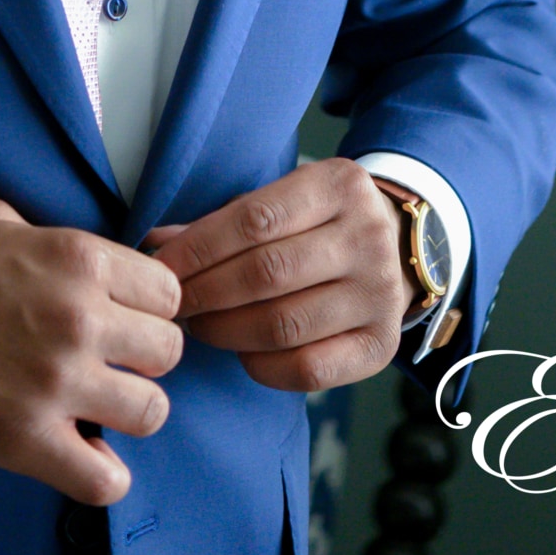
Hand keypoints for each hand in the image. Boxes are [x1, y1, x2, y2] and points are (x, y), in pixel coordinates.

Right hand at [0, 198, 182, 504]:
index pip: (168, 293)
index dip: (149, 311)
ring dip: (128, 415)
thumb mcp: (2, 222)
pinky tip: (81, 458)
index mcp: (77, 258)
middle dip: (143, 361)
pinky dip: (104, 477)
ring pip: (152, 411)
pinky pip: (104, 480)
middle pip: (169, 352)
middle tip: (109, 368)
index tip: (126, 324)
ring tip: (95, 411)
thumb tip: (91, 269)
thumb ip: (57, 243)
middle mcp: (78, 316)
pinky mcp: (24, 440)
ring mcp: (54, 380)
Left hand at [144, 159, 415, 392]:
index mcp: (340, 185)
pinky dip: (264, 367)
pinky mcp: (383, 344)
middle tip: (173, 305)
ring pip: (284, 324)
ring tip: (199, 326)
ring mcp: (381, 293)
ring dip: (227, 331)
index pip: (254, 219)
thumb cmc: (320, 221)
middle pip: (267, 273)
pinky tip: (242, 354)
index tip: (161, 269)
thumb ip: (224, 222)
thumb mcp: (284, 200)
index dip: (199, 248)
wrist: (399, 246)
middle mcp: (369, 236)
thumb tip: (156, 245)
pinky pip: (310, 369)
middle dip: (206, 292)